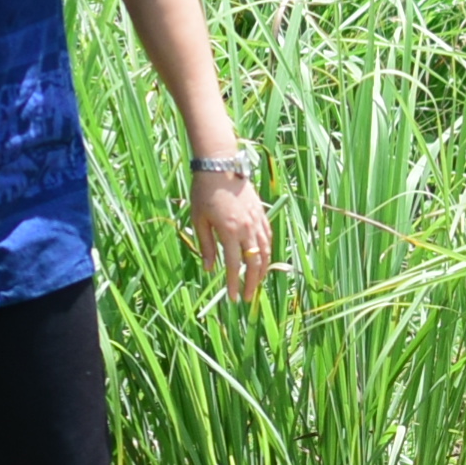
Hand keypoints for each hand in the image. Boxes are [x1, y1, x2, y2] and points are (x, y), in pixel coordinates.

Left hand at [185, 167, 273, 302]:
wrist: (220, 166)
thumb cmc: (204, 192)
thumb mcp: (198, 220)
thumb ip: (205, 246)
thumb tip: (209, 269)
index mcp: (229, 231)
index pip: (233, 265)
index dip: (234, 284)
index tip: (234, 298)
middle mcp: (246, 228)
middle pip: (254, 263)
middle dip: (253, 283)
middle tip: (249, 298)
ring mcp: (256, 220)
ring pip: (265, 251)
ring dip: (262, 270)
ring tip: (257, 283)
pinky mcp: (261, 213)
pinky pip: (268, 237)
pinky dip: (267, 251)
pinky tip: (263, 259)